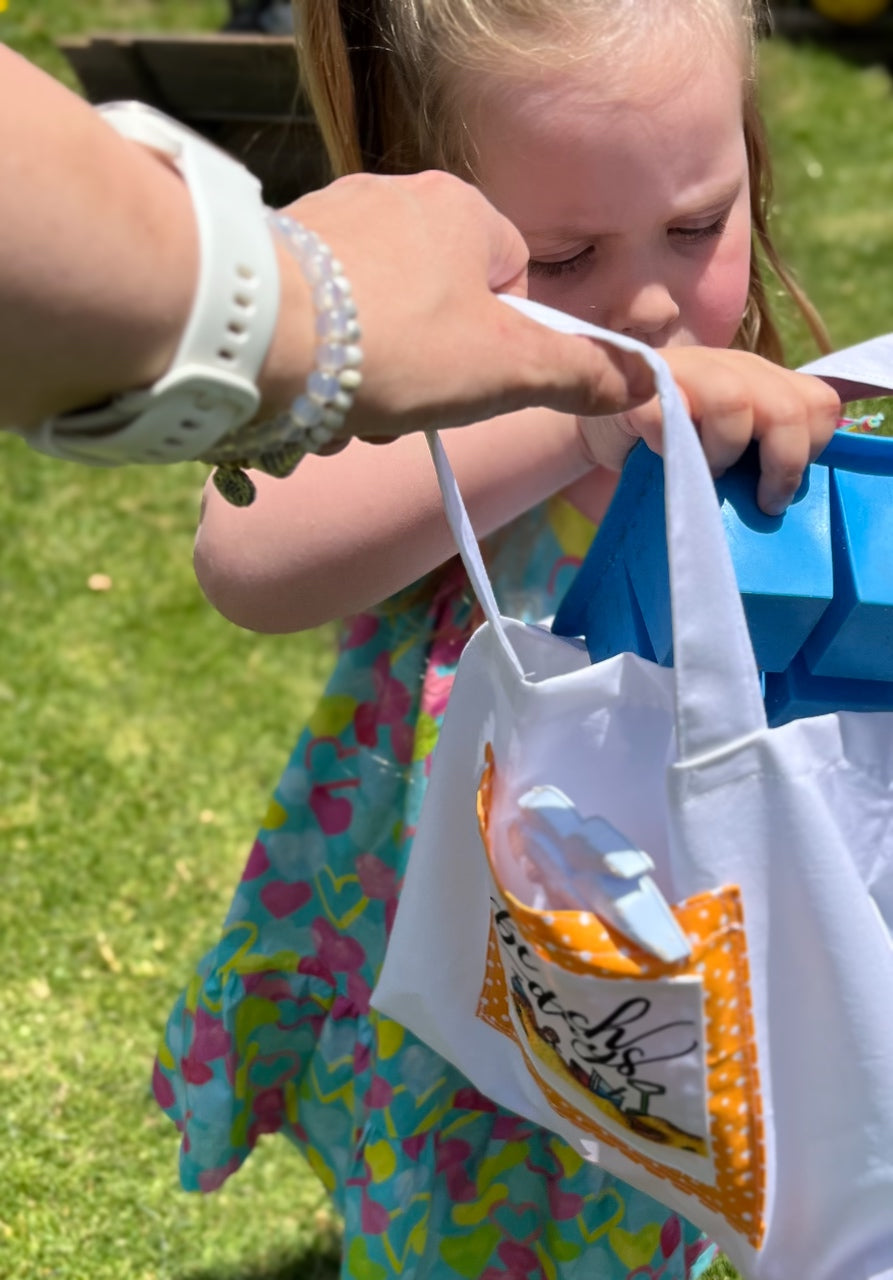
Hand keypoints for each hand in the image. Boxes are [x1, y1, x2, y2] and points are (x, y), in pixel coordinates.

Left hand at [280, 170, 654, 439]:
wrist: (252, 335)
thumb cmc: (394, 345)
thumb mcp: (504, 369)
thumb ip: (578, 374)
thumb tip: (645, 382)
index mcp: (461, 210)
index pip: (512, 283)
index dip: (499, 347)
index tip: (467, 382)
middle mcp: (394, 196)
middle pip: (442, 310)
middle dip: (428, 375)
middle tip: (401, 407)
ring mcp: (330, 221)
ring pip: (380, 324)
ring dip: (373, 382)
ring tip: (347, 408)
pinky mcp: (277, 255)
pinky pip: (324, 321)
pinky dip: (322, 366)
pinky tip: (305, 392)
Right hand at [579, 347, 840, 515]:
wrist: (603, 428)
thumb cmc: (673, 446)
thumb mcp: (728, 447)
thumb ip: (760, 456)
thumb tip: (784, 502)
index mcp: (761, 379)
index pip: (819, 403)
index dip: (812, 449)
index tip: (780, 490)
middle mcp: (730, 367)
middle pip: (786, 407)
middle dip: (782, 465)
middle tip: (761, 502)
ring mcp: (684, 370)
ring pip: (735, 401)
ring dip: (725, 451)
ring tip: (708, 473)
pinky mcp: (639, 385)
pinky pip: (667, 414)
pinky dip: (672, 446)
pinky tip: (664, 458)